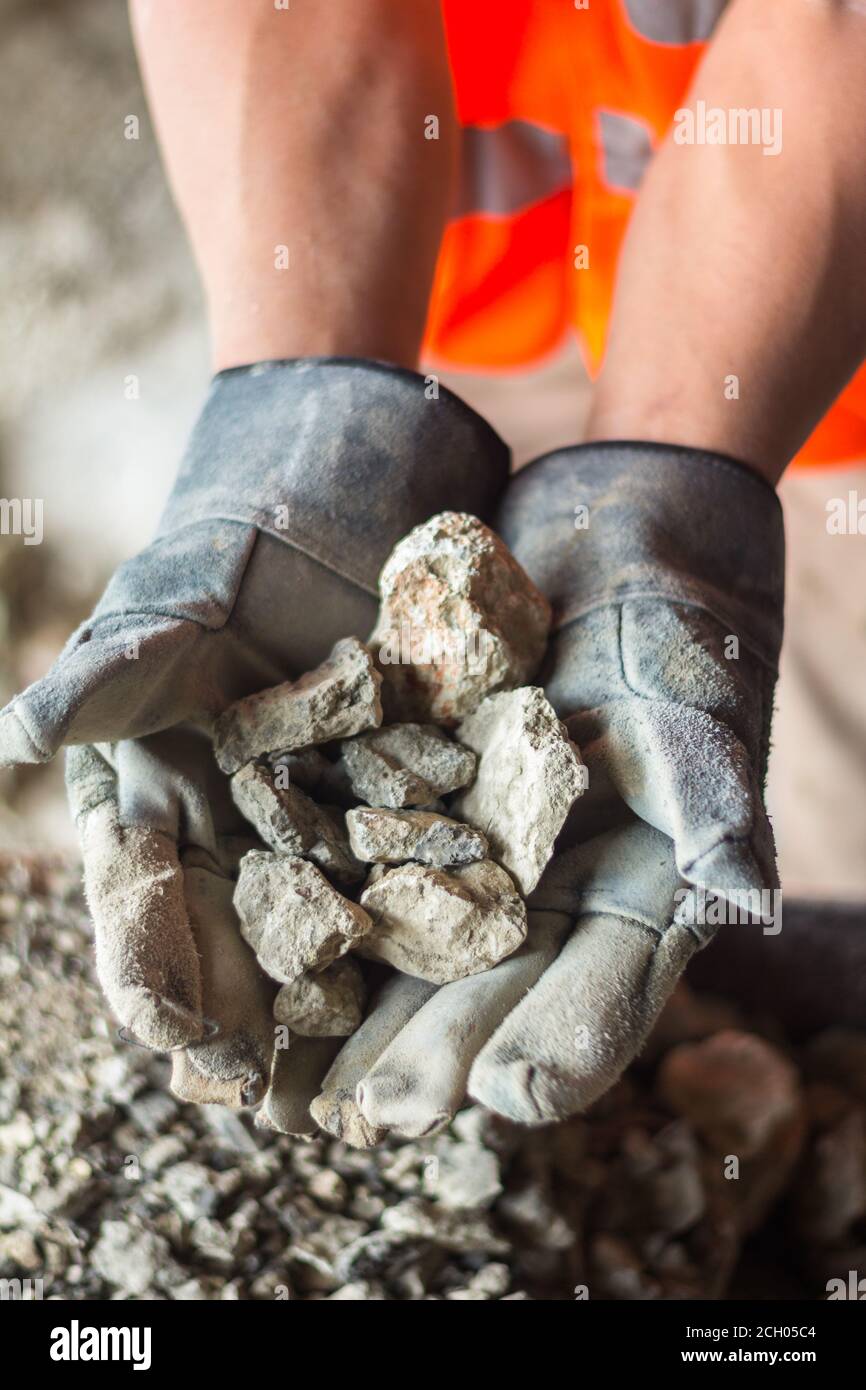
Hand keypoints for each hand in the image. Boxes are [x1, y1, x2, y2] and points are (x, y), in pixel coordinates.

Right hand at [0, 359, 506, 1111]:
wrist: (302, 543)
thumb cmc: (199, 591)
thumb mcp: (143, 633)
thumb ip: (92, 689)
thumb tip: (9, 735)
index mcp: (160, 826)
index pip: (145, 916)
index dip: (153, 978)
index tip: (177, 1042)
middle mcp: (240, 851)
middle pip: (239, 949)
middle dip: (255, 1026)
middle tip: (275, 1104)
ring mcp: (323, 837)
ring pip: (328, 927)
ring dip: (343, 998)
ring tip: (366, 1074)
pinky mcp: (399, 807)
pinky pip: (413, 864)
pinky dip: (429, 910)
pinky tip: (457, 960)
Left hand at [315, 442, 783, 1139]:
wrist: (611, 528)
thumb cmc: (680, 617)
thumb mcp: (695, 703)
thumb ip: (710, 801)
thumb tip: (737, 893)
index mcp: (636, 890)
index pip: (603, 985)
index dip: (563, 1043)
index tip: (509, 1094)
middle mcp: (550, 888)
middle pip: (494, 985)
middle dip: (433, 1048)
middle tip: (369, 1112)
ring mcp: (475, 847)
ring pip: (415, 941)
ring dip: (361, 1006)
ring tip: (300, 1073)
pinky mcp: (408, 793)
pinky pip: (356, 852)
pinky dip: (315, 898)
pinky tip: (265, 946)